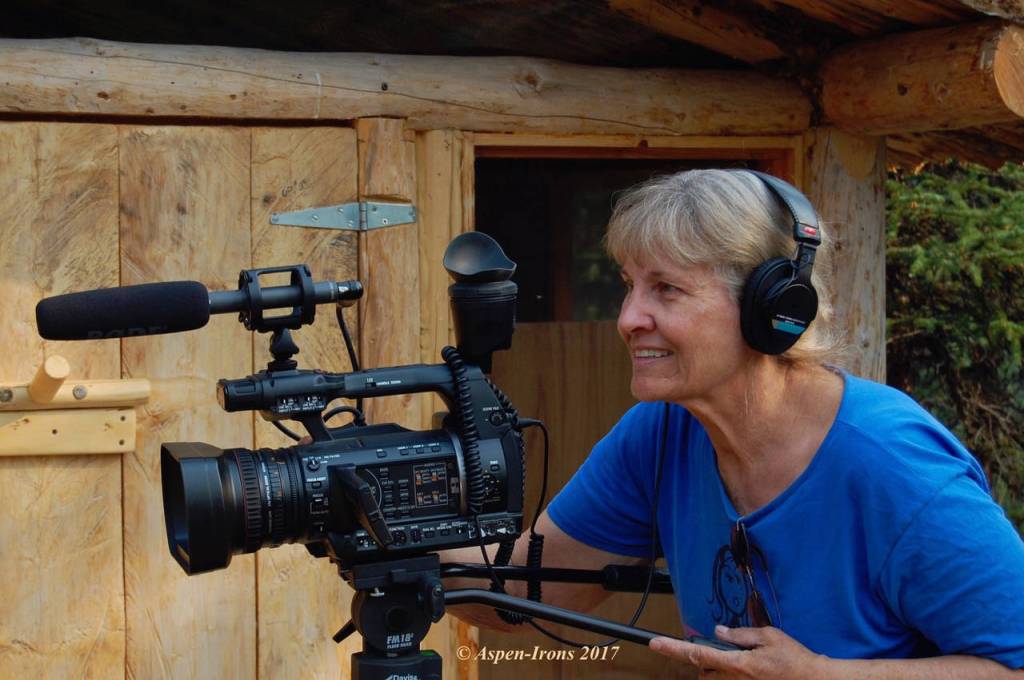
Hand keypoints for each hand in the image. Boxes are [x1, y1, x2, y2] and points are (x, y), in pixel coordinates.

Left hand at [649, 625, 827, 679]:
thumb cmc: (793, 658)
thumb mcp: (769, 636)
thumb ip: (741, 634)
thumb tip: (719, 632)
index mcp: (738, 664)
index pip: (698, 654)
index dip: (674, 648)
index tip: (655, 644)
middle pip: (702, 671)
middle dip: (703, 659)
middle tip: (724, 649)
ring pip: (713, 679)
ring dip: (716, 669)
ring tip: (740, 660)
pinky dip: (728, 674)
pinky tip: (749, 668)